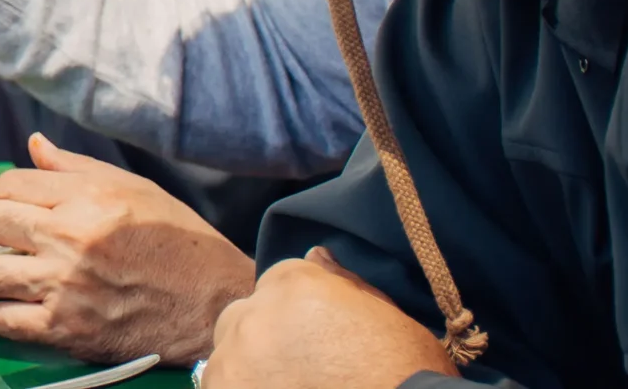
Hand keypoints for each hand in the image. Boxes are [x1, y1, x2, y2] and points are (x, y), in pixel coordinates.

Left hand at [0, 136, 256, 366]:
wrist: (213, 303)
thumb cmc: (176, 241)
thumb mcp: (132, 187)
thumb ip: (74, 167)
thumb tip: (34, 144)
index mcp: (84, 197)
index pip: (8, 185)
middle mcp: (68, 237)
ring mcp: (64, 285)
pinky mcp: (67, 328)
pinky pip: (6, 320)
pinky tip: (3, 308)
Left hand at [203, 247, 456, 385]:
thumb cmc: (408, 371)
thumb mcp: (385, 316)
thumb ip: (341, 283)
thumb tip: (316, 253)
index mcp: (293, 283)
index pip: (273, 287)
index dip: (293, 319)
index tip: (314, 345)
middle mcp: (256, 314)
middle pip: (241, 321)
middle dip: (262, 343)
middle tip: (299, 374)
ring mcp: (236, 359)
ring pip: (225, 363)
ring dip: (249, 377)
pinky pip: (219, 388)